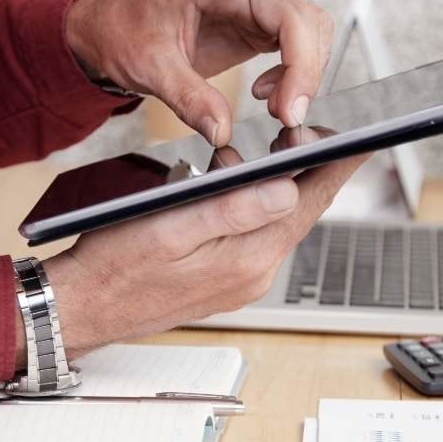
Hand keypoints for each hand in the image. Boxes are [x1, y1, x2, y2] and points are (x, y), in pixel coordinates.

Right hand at [45, 153, 368, 355]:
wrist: (80, 309)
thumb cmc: (113, 267)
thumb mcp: (170, 228)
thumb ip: (232, 210)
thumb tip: (288, 191)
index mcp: (247, 260)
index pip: (310, 204)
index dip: (337, 166)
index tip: (362, 137)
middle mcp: (253, 275)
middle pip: (299, 213)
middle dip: (308, 172)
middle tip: (309, 132)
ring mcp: (241, 282)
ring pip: (276, 223)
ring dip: (277, 189)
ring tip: (268, 155)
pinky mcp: (225, 282)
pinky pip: (254, 238)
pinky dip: (254, 209)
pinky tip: (237, 190)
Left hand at [64, 0, 355, 145]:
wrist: (109, 36)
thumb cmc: (123, 33)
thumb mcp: (146, 68)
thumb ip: (186, 97)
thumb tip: (221, 130)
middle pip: (295, 15)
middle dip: (304, 65)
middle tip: (288, 113)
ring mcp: (251, 8)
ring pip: (306, 31)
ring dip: (304, 72)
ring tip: (276, 107)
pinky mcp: (256, 30)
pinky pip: (296, 48)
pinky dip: (294, 76)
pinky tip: (268, 97)